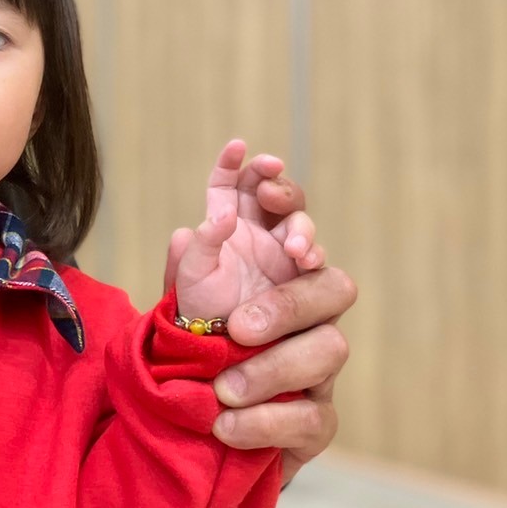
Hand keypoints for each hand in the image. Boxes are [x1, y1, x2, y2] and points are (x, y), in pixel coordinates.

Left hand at [165, 157, 354, 482]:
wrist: (184, 423)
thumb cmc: (192, 347)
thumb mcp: (181, 299)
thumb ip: (192, 261)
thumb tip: (206, 222)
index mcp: (269, 264)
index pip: (290, 216)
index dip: (281, 192)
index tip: (264, 182)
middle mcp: (302, 307)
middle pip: (332, 284)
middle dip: (289, 300)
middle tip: (240, 326)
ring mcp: (316, 365)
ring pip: (330, 350)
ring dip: (273, 368)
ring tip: (222, 389)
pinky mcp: (314, 419)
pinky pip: (312, 418)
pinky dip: (265, 421)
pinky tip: (225, 423)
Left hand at [170, 139, 325, 320]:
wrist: (216, 360)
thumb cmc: (199, 315)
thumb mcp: (190, 279)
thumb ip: (201, 245)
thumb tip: (221, 215)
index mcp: (232, 227)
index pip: (237, 186)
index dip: (234, 165)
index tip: (236, 147)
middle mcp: (264, 238)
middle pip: (282, 199)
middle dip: (280, 190)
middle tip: (269, 196)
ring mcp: (289, 262)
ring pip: (303, 230)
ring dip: (300, 229)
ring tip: (293, 245)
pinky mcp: (308, 288)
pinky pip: (316, 265)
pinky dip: (313, 256)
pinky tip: (306, 259)